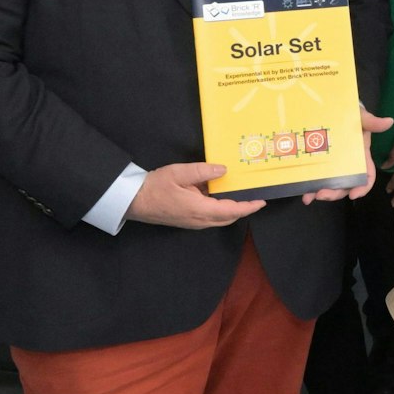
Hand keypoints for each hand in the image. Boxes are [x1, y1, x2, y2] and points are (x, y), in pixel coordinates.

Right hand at [126, 163, 265, 227]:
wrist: (133, 201)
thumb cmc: (154, 187)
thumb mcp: (179, 173)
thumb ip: (203, 172)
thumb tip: (223, 170)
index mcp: (199, 210)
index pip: (231, 210)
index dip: (248, 207)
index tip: (261, 202)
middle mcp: (198, 220)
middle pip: (228, 217)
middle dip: (242, 208)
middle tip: (254, 196)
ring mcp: (192, 222)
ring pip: (219, 218)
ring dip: (230, 208)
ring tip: (239, 193)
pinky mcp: (187, 220)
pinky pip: (209, 216)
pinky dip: (218, 207)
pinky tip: (217, 193)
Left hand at [303, 108, 393, 203]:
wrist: (331, 110)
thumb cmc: (349, 115)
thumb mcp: (360, 117)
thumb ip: (371, 121)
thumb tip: (389, 121)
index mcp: (361, 157)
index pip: (366, 176)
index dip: (362, 188)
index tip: (353, 195)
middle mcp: (347, 165)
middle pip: (345, 186)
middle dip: (335, 193)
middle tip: (321, 195)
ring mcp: (332, 166)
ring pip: (329, 186)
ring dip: (320, 194)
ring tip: (308, 197)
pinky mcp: (318, 164)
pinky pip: (315, 179)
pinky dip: (309, 188)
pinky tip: (303, 192)